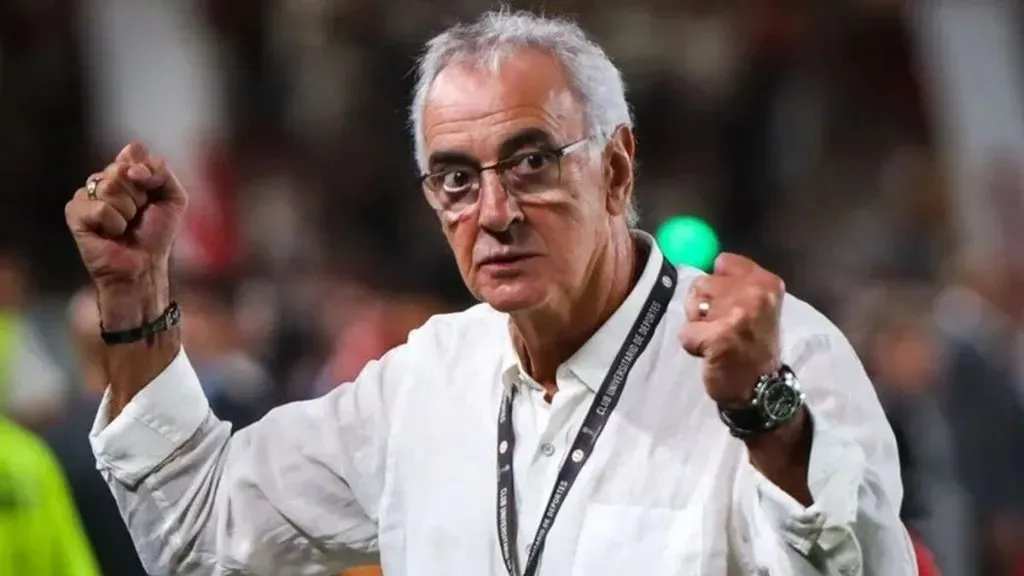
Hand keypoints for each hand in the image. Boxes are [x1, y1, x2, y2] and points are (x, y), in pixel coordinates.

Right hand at [65, 143, 187, 328]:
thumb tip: (133, 163)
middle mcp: (104, 180)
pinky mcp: (75, 213)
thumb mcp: (173, 198)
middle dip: (139, 195)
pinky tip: (110, 234)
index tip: (151, 192)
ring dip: (127, 211)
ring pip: (108, 186)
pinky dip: (112, 223)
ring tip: (125, 226)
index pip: (134, 152)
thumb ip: (162, 171)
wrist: (144, 265)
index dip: (146, 171)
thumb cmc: (156, 235)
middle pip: (120, 168)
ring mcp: (86, 195)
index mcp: (126, 173)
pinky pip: (98, 207)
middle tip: (138, 215)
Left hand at [679, 253, 784, 405]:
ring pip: (692, 306)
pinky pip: (686, 332)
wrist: (762, 390)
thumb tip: (711, 263)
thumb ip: (736, 284)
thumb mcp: (758, 307)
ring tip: (717, 341)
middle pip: (702, 283)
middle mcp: (755, 294)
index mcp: (766, 283)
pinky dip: (692, 345)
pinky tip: (710, 355)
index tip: (727, 305)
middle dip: (704, 307)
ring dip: (697, 325)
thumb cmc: (754, 347)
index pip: (723, 262)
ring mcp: (738, 315)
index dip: (717, 284)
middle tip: (723, 329)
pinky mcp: (718, 337)